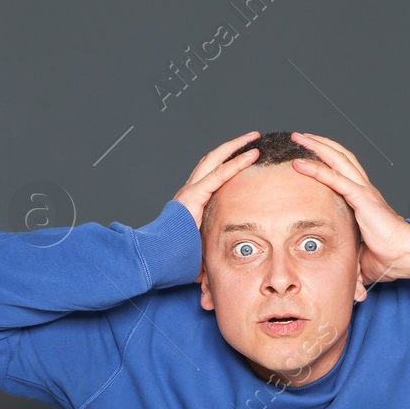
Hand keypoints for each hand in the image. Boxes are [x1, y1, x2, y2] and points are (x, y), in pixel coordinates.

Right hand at [173, 131, 261, 276]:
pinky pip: (219, 174)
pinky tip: (251, 155)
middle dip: (232, 146)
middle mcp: (190, 191)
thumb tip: (215, 270)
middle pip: (212, 159)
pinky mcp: (195, 195)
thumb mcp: (198, 249)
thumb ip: (209, 248)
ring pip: (215, 159)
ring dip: (236, 147)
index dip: (226, 162)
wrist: (156, 258)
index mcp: (191, 201)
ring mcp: (191, 191)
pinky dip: (236, 162)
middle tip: (251, 138)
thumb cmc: (173, 258)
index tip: (244, 156)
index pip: (210, 174)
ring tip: (253, 138)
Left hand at [287, 132, 409, 285]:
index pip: (343, 171)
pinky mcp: (362, 198)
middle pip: (340, 157)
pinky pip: (335, 179)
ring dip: (317, 147)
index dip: (327, 159)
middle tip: (301, 136)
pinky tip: (300, 163)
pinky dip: (316, 169)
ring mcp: (363, 191)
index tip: (308, 154)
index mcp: (364, 199)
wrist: (405, 255)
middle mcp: (364, 190)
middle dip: (320, 143)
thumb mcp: (359, 254)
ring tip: (300, 137)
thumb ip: (348, 256)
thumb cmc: (388, 256)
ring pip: (338, 159)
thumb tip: (340, 273)